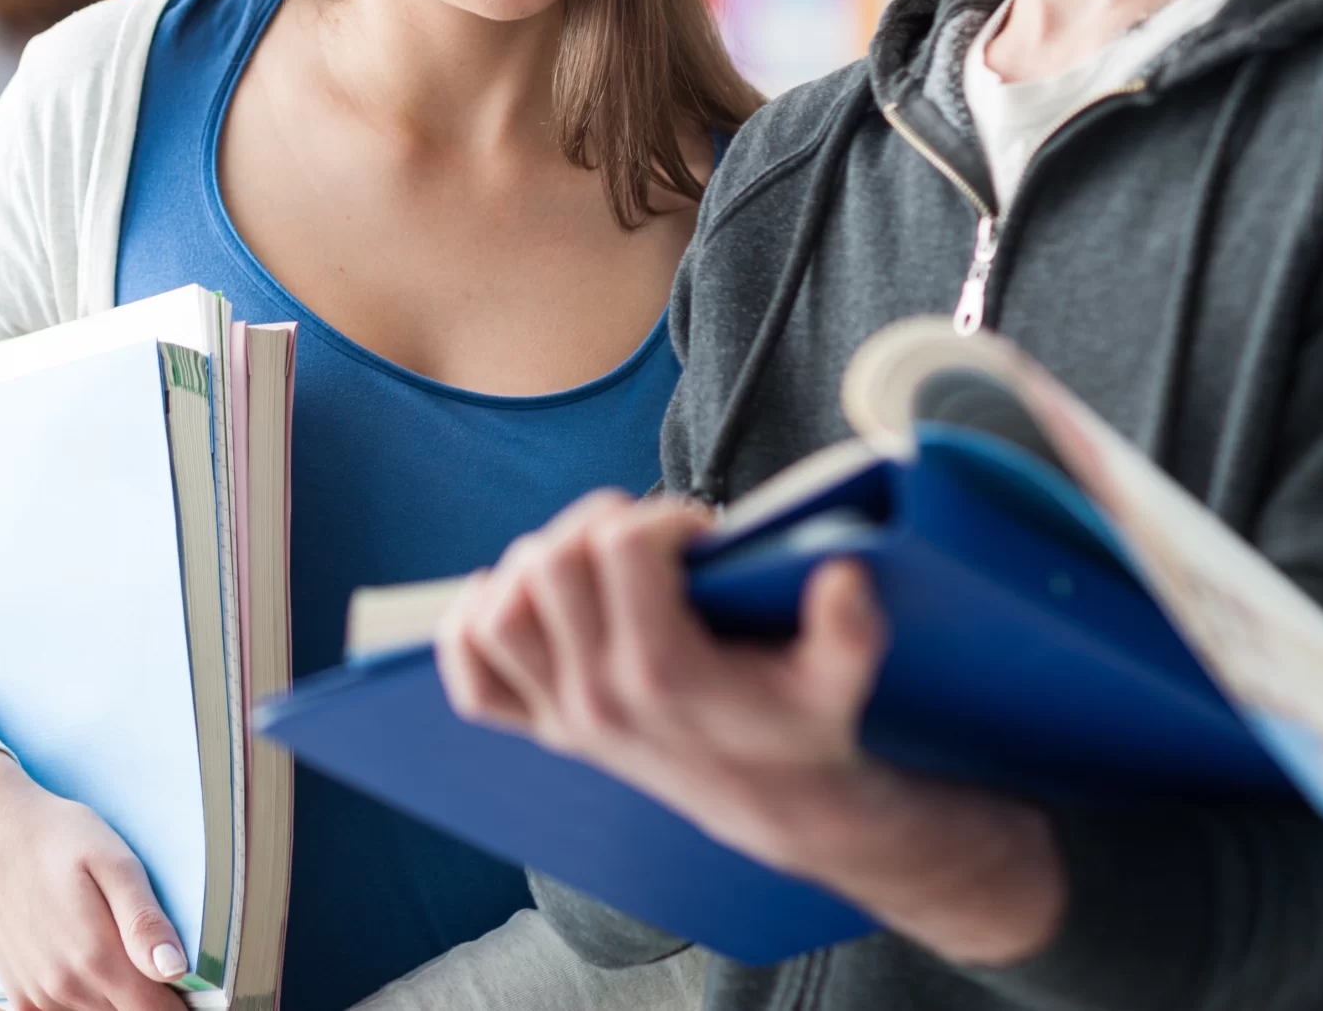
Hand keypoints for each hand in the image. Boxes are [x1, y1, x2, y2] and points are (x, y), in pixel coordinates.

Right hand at [0, 748, 189, 1010]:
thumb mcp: (111, 860)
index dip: (181, 1003)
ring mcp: (39, 996)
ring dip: (115, 997)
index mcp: (96, 958)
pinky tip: (83, 963)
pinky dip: (82, 1000)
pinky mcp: (21, 997)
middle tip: (147, 950)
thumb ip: (144, 920)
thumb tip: (175, 970)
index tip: (185, 980)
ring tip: (112, 945)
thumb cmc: (54, 838)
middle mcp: (65, 988)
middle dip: (148, 996)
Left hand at [436, 489, 1063, 964]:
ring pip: (501, 612)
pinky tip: (509, 596)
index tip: (700, 532)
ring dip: (534, 566)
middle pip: (550, 565)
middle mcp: (599, 696)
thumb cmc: (804, 725)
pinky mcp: (545, 730)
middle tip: (643, 534)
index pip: (623, 549)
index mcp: (664, 673)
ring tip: (588, 558)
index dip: (663, 518)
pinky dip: (472, 631)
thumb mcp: (841, 679)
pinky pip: (472, 680)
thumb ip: (850, 629)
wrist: (777, 804)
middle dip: (596, 526)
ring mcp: (564, 717)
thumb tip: (842, 575)